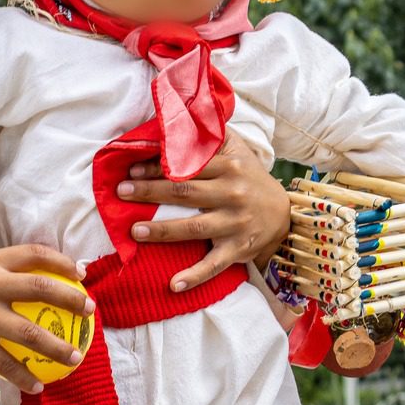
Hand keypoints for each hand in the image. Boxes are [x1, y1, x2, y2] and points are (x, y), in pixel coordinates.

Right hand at [0, 244, 92, 394]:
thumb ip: (0, 270)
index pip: (34, 255)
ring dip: (57, 347)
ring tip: (75, 358)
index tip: (80, 273)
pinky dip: (23, 377)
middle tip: (90, 310)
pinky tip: (38, 387)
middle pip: (40, 288)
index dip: (62, 261)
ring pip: (29, 333)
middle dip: (71, 299)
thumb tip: (38, 278)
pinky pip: (5, 364)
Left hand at [118, 130, 291, 291]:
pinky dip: (194, 277)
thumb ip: (208, 136)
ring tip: (135, 230)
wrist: (282, 214)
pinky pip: (213, 265)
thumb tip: (174, 120)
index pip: (188, 166)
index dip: (158, 167)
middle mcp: (233, 194)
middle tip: (122, 192)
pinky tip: (173, 285)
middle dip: (150, 192)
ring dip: (162, 230)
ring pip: (194, 228)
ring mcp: (235, 224)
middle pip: (185, 193)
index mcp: (229, 167)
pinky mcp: (237, 250)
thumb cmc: (248, 178)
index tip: (131, 170)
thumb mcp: (237, 149)